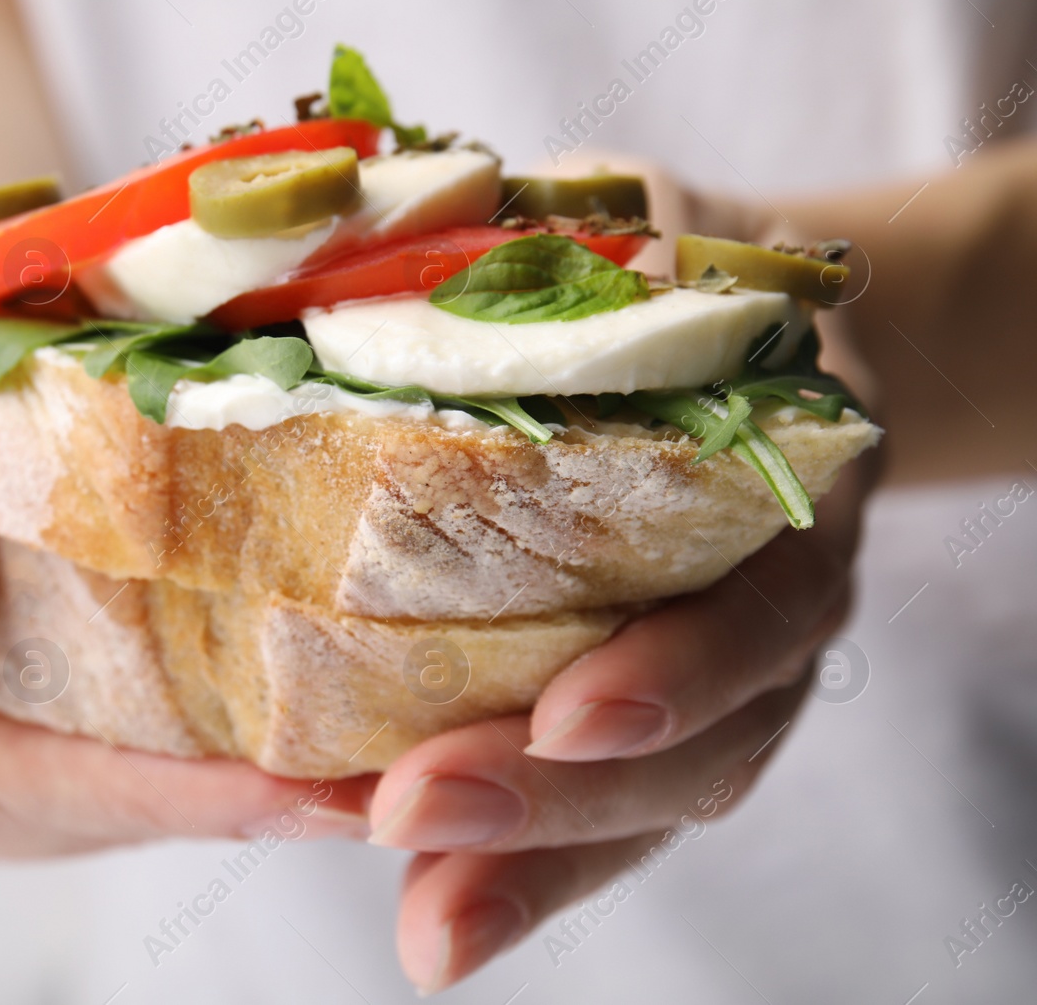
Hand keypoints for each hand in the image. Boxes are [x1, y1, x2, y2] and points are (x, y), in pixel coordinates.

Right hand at [0, 227, 369, 875]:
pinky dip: (201, 738)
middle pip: (32, 812)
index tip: (271, 778)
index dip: (112, 788)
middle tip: (381, 782)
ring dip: (224, 784)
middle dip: (202, 802)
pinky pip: (99, 753)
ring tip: (375, 760)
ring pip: (83, 803)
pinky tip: (311, 718)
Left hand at [364, 167, 884, 992]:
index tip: (567, 714)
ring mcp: (713, 667)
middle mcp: (763, 603)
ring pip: (656, 802)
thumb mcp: (629, 231)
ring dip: (538, 866)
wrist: (738, 325)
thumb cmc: (661, 269)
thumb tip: (371, 226)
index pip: (759, 604)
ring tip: (430, 926)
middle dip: (560, 795)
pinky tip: (438, 913)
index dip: (677, 668)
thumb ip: (557, 247)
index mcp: (781, 488)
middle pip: (698, 741)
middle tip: (414, 819)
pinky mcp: (640, 699)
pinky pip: (611, 806)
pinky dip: (531, 868)